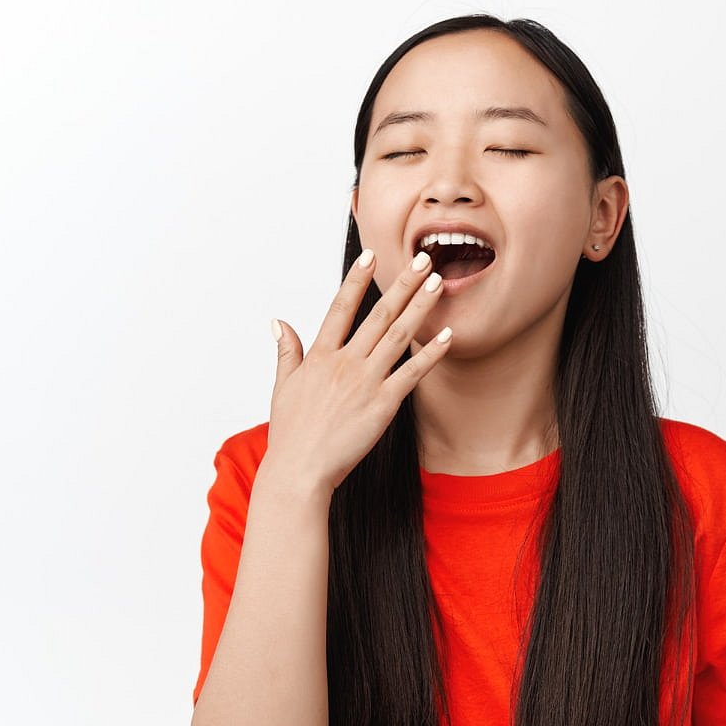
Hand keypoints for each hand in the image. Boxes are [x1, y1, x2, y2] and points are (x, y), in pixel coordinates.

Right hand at [264, 249, 449, 492]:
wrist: (299, 469)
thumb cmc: (291, 433)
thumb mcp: (283, 386)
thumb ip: (287, 350)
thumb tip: (278, 322)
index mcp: (319, 356)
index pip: (340, 308)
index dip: (356, 280)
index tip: (371, 256)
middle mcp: (343, 363)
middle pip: (378, 315)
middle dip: (402, 284)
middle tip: (421, 258)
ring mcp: (364, 382)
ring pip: (397, 336)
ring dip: (420, 307)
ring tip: (437, 283)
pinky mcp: (382, 404)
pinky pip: (412, 373)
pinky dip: (431, 353)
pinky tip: (447, 335)